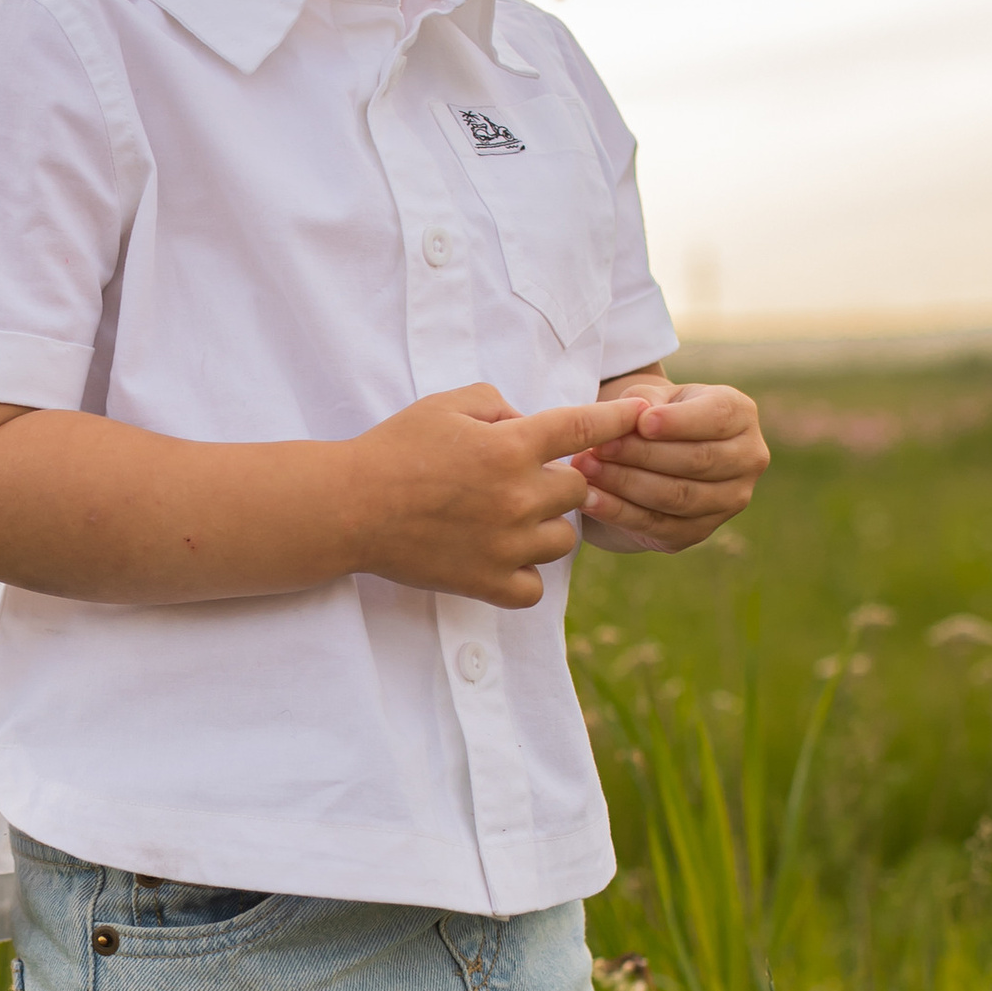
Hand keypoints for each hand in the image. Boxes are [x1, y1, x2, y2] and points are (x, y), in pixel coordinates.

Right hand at [346, 383, 649, 605]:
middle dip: (558, 479)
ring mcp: (505, 544)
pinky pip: (535, 586)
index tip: (642, 416)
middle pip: (577, 488)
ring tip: (513, 518)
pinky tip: (506, 558)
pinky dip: (527, 574)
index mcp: (509, 447)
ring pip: (565, 539)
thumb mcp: (446, 404)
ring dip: (548, 526)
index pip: (583, 428)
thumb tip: (526, 423)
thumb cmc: (394, 449)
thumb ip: (497, 404)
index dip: (618, 421)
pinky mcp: (486, 582)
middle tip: (523, 478)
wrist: (349, 507)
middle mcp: (517, 496)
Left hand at [574, 378, 769, 550]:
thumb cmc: (654, 414)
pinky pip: (658, 525)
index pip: (717, 418)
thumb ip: (645, 402)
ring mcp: (729, 500)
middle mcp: (747, 459)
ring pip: (678, 496)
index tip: (642, 423)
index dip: (679, 423)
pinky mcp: (698, 532)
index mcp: (741, 414)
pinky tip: (588, 500)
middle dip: (643, 455)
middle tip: (598, 448)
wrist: (654, 453)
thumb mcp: (651, 397)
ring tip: (587, 470)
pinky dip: (619, 513)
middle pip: (697, 461)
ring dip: (627, 484)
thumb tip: (636, 419)